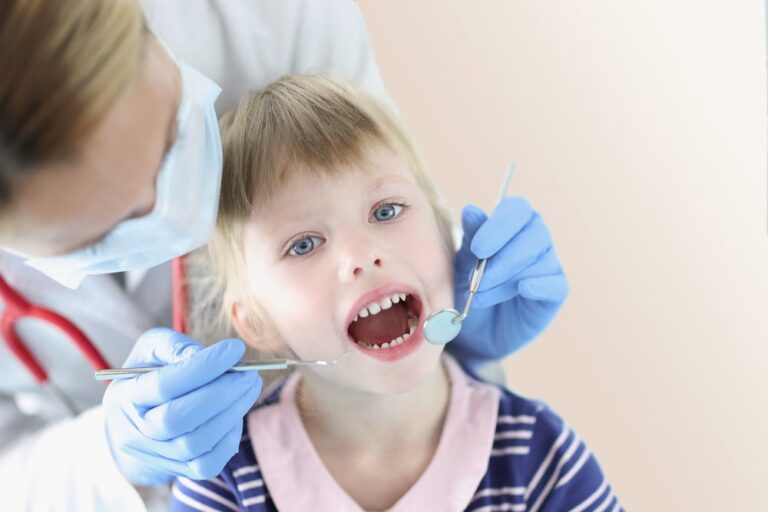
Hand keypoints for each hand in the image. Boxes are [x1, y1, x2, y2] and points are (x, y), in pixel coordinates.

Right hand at [103, 328, 261, 485]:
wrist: (138, 422)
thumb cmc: (150, 375)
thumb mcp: (152, 350)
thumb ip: (173, 346)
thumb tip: (203, 355)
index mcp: (124, 397)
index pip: (163, 385)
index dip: (203, 366)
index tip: (235, 348)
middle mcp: (135, 432)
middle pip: (178, 419)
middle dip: (221, 393)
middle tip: (249, 373)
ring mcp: (156, 455)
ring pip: (196, 443)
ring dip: (232, 412)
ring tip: (249, 387)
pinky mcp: (180, 470)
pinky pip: (209, 463)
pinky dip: (230, 437)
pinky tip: (237, 412)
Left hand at [450, 197, 568, 365]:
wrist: (475, 328)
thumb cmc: (469, 284)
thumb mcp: (462, 260)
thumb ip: (471, 236)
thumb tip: (470, 210)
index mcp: (512, 222)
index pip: (517, 209)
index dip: (499, 225)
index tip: (478, 249)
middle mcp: (535, 238)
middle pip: (534, 233)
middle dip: (502, 258)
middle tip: (476, 280)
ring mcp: (548, 264)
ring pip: (539, 261)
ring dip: (506, 279)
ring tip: (480, 296)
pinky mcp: (555, 292)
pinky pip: (555, 284)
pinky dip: (539, 285)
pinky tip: (524, 289)